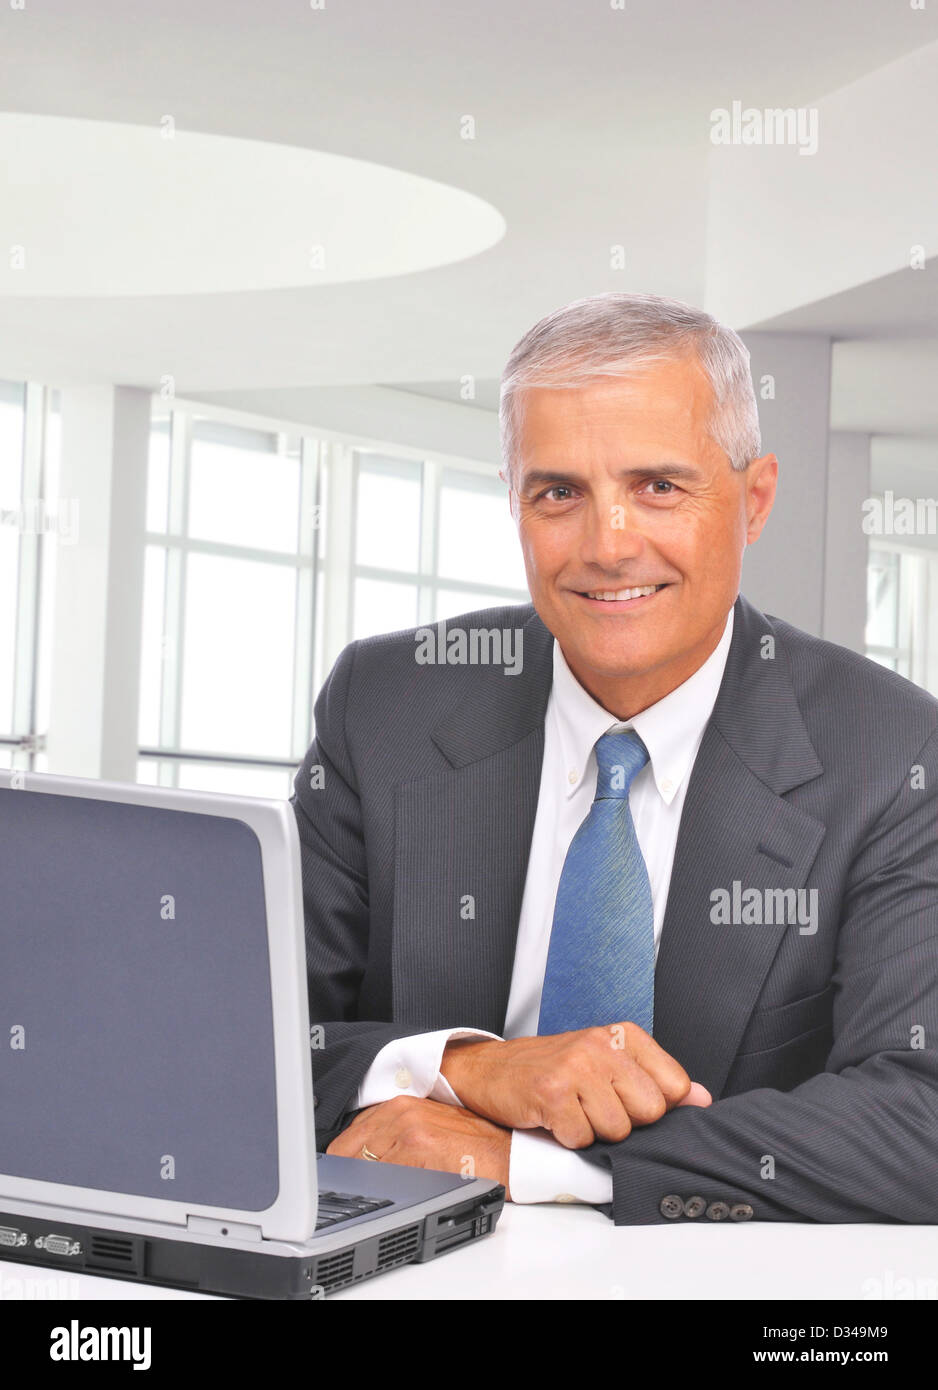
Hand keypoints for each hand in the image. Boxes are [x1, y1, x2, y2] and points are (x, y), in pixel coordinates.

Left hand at [326, 1096, 512, 1199]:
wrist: (509, 1154)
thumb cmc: (475, 1146)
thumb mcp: (428, 1130)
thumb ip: (393, 1135)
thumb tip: (363, 1159)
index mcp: (398, 1104)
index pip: (347, 1136)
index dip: (344, 1163)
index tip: (346, 1178)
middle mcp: (400, 1110)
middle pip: (345, 1151)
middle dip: (348, 1176)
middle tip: (360, 1192)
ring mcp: (407, 1128)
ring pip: (360, 1167)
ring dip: (364, 1187)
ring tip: (382, 1196)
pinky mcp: (419, 1148)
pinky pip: (382, 1178)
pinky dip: (383, 1192)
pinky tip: (398, 1197)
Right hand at [440, 1023, 711, 1148]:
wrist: (491, 1070)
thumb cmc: (553, 1069)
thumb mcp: (608, 1064)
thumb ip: (656, 1080)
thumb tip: (701, 1098)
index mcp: (623, 1035)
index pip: (675, 1085)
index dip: (654, 1106)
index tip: (627, 1100)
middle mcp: (601, 1044)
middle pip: (649, 1112)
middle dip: (624, 1122)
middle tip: (594, 1105)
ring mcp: (576, 1067)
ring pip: (616, 1131)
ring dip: (592, 1131)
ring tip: (572, 1109)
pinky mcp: (552, 1092)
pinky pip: (582, 1138)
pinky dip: (567, 1138)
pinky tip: (554, 1117)